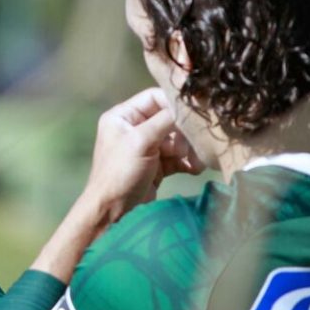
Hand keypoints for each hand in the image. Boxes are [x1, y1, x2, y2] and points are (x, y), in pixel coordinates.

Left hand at [82, 87, 202, 221]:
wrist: (113, 212)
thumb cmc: (121, 172)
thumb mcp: (141, 141)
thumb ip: (165, 120)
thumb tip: (188, 106)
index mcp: (123, 116)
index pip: (154, 97)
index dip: (175, 104)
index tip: (194, 113)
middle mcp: (133, 128)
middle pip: (169, 119)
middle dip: (184, 133)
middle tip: (196, 144)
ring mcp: (146, 147)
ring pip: (177, 139)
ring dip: (189, 150)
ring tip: (195, 161)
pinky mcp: (156, 165)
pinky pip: (178, 157)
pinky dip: (187, 162)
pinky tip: (194, 169)